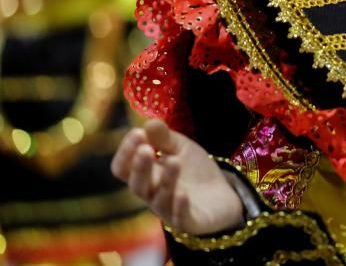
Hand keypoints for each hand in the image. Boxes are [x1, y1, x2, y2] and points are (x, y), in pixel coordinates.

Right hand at [111, 119, 244, 234]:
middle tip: (145, 149)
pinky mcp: (188, 222)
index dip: (126, 152)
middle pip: (137, 185)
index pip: (123, 168)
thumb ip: (165, 138)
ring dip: (166, 181)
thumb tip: (148, 122)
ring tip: (175, 161)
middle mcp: (152, 195)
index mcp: (146, 175)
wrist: (222, 196)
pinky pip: (180, 218)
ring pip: (159, 200)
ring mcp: (169, 210)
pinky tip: (183, 195)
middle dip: (140, 167)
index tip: (137, 133)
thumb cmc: (194, 171)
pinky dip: (180, 207)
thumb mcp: (181, 149)